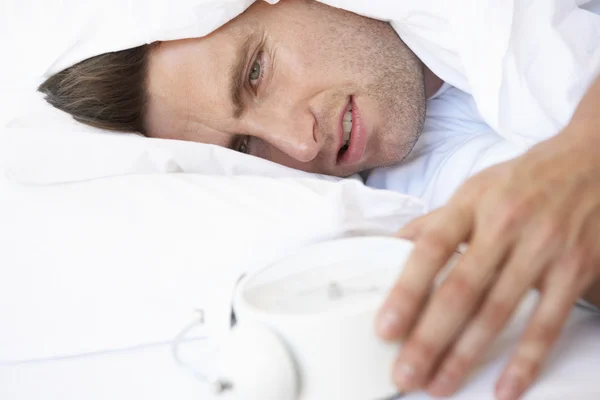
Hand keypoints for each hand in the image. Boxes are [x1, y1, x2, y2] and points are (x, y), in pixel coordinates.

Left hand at [375, 122, 599, 399]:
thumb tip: (391, 249)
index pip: (431, 249)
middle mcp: (505, 225)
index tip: (386, 328)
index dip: (406, 290)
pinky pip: (548, 322)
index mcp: (471, 204)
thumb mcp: (473, 191)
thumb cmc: (522, 181)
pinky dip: (526, 359)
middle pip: (461, 289)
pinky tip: (504, 387)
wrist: (590, 162)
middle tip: (405, 374)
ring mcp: (543, 249)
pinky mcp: (575, 270)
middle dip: (430, 337)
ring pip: (499, 311)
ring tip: (439, 385)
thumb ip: (435, 224)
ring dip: (466, 355)